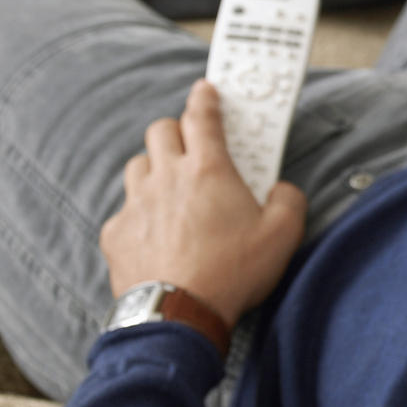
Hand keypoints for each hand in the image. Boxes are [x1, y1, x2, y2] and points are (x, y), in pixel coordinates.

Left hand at [99, 79, 305, 324]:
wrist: (179, 315)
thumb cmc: (231, 274)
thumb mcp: (282, 237)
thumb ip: (289, 201)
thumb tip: (283, 190)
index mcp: (208, 170)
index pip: (202, 116)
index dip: (205, 99)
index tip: (206, 90)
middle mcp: (167, 177)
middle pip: (162, 131)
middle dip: (177, 132)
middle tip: (194, 149)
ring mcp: (137, 204)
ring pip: (138, 165)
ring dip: (154, 169)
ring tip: (172, 191)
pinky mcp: (116, 232)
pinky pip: (124, 210)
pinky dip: (138, 215)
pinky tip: (154, 234)